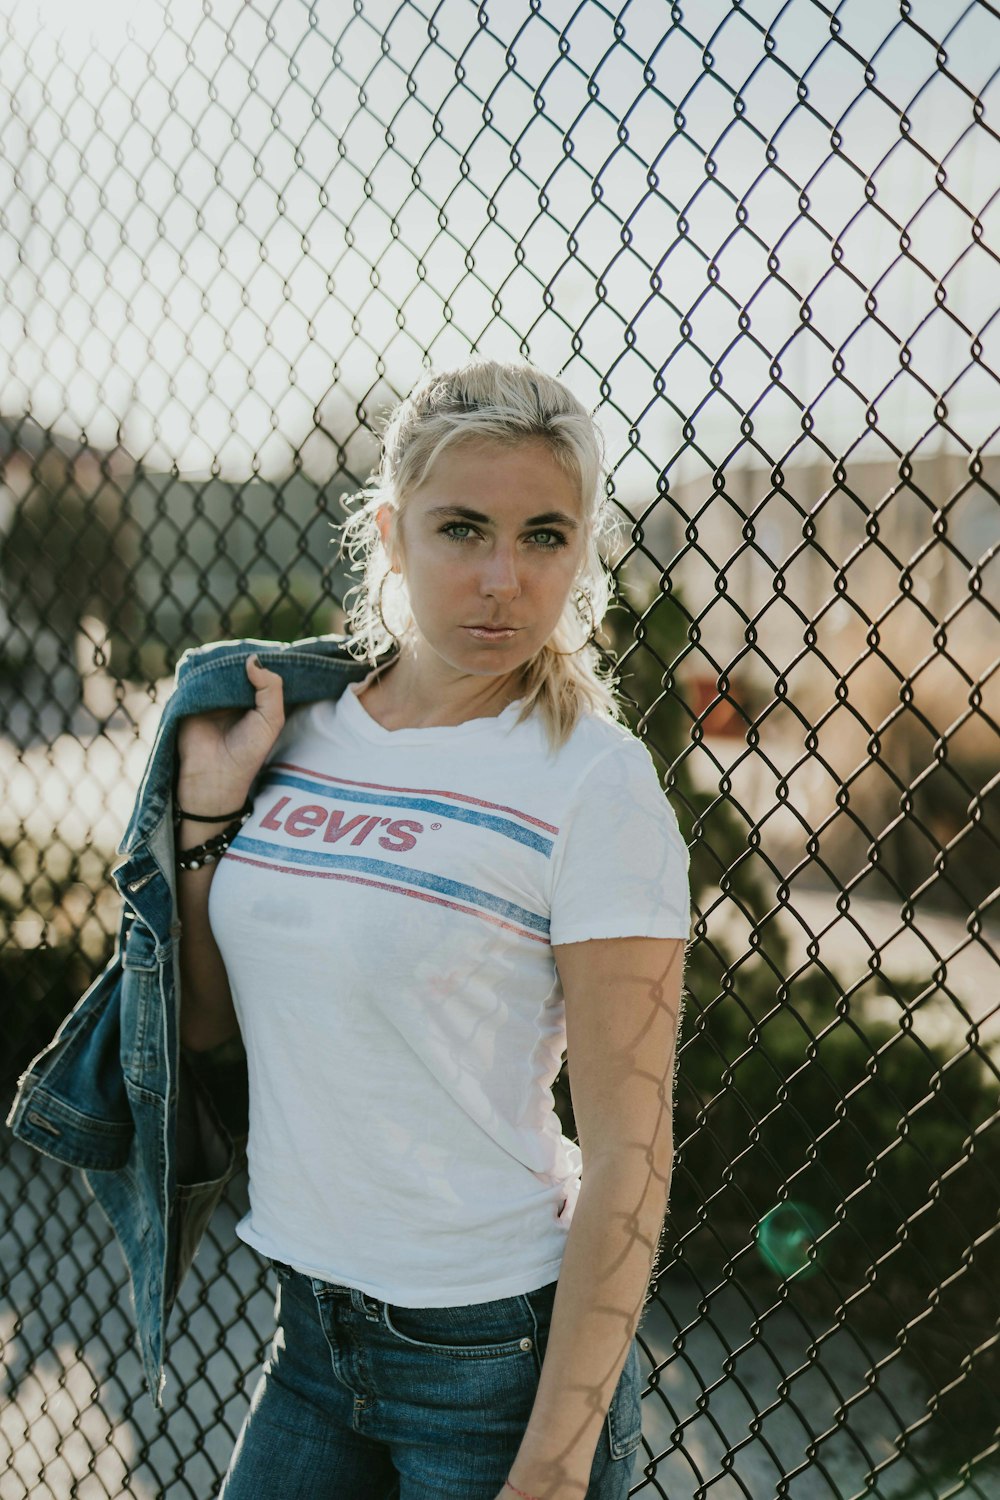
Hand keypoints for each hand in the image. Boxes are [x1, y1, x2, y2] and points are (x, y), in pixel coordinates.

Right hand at [176, 654, 284, 812]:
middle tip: (245, 644)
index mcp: (254, 699)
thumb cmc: (248, 751)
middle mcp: (232, 695)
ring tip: (227, 653)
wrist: (215, 774)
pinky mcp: (189, 697)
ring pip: (216, 667)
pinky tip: (209, 662)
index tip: (271, 646)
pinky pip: (194, 675)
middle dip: (241, 656)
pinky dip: (201, 668)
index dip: (264, 659)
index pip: (259, 671)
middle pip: (236, 665)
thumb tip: (251, 659)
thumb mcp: (271, 719)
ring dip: (220, 660)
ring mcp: (210, 695)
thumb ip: (271, 688)